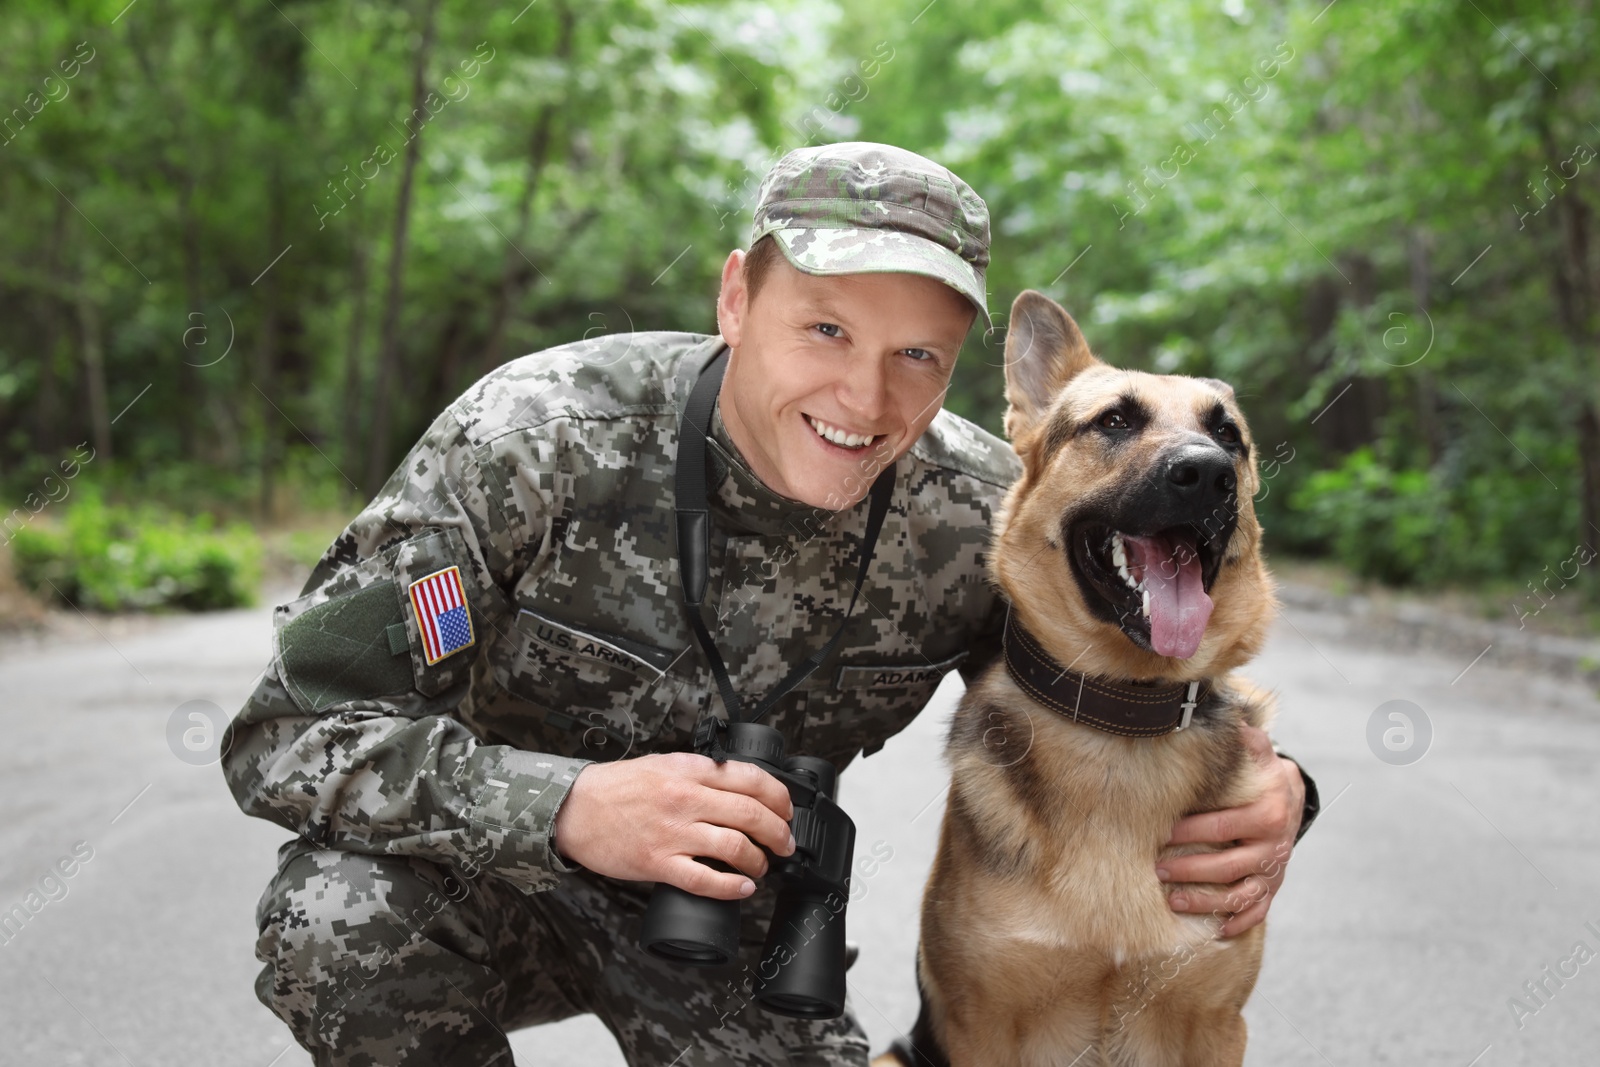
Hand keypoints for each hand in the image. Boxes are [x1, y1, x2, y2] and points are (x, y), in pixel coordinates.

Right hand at [550, 752, 797, 899]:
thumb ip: (699, 772)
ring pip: (735, 847)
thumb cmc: (616, 788)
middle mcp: (685, 799)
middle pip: (751, 814)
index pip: (750, 778)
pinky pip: (705, 880)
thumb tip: (736, 783)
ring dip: (759, 861)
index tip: (786, 810)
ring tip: (762, 866)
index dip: (779, 797)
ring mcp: (673, 833)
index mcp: (689, 771)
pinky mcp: (658, 863)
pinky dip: (732, 887)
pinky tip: (742, 888)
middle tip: (784, 844)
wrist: (574, 809)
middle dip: (778, 833)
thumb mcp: (662, 764)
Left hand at [1156, 724, 1304, 937]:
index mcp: (1267, 812)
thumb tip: (1224, 720)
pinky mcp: (1273, 888)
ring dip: (1206, 901)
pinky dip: (1239, 921)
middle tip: (1156, 871)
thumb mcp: (1257, 753)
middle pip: (1227, 865)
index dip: (1189, 832)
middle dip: (1190, 870)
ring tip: (1173, 901)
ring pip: (1239, 894)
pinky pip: (1258, 911)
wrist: (1292, 799)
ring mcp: (1274, 870)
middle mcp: (1273, 845)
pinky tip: (1216, 928)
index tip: (1160, 834)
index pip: (1221, 826)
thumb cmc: (1259, 775)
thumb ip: (1243, 739)